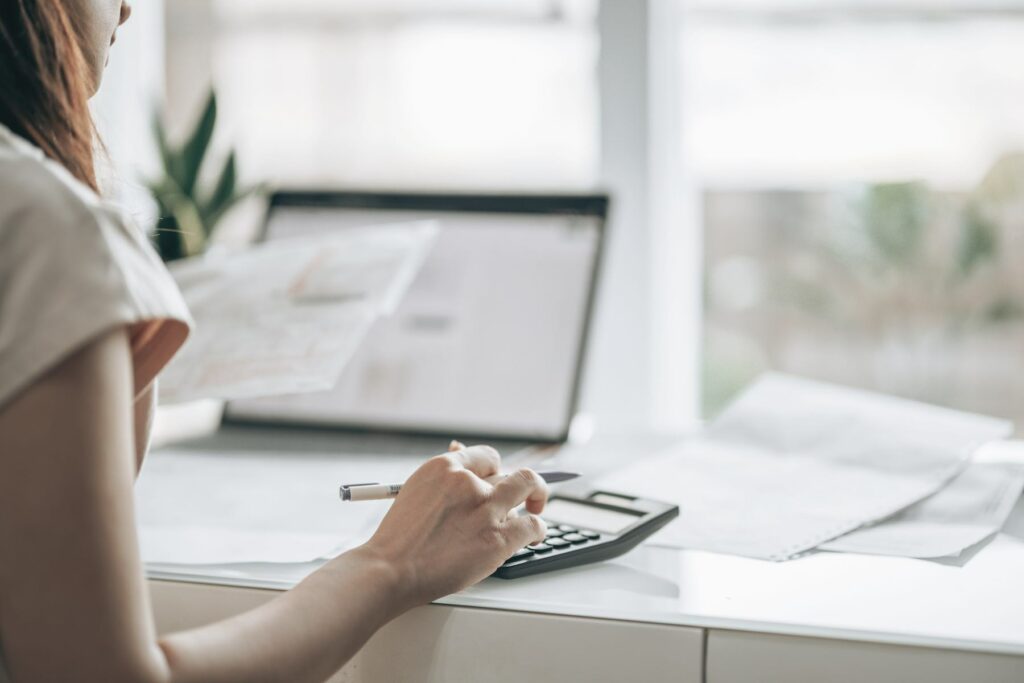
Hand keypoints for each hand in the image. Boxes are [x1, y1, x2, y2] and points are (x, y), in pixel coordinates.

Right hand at [359, 445, 548, 606]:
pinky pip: (533, 524)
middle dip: (520, 484)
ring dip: (534, 500)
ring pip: (528, 488)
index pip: (487, 457)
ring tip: (533, 510)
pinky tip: (534, 536)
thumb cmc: (399, 538)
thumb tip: (460, 452)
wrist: (389, 570)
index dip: (497, 470)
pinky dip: (538, 529)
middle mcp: (468, 483)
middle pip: (510, 471)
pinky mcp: (498, 538)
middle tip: (525, 495)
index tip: (500, 480)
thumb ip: (444, 477)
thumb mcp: (415, 492)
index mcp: (445, 467)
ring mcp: (485, 509)